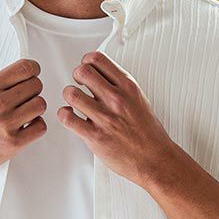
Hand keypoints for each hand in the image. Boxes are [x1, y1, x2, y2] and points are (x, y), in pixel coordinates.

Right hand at [0, 58, 45, 183]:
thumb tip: (20, 78)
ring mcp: (7, 123)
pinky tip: (26, 127)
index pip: (25, 68)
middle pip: (36, 86)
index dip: (33, 70)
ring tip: (24, 114)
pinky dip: (36, 126)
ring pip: (40, 105)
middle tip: (25, 99)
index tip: (34, 74)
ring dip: (35, 108)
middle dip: (33, 91)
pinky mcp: (13, 143)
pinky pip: (40, 127)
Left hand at [57, 51, 174, 184]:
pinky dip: (64, 115)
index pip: (98, 59)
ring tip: (74, 102)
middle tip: (78, 84)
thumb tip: (103, 75)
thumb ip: (120, 86)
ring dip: (69, 96)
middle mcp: (116, 100)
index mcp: (128, 87)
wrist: (154, 159)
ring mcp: (105, 118)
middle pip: (83, 71)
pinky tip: (70, 116)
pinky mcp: (95, 137)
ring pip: (72, 94)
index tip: (86, 68)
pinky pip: (68, 119)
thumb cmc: (147, 132)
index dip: (86, 61)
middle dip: (76, 75)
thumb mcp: (139, 99)